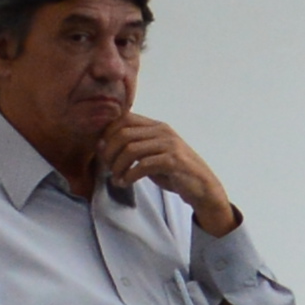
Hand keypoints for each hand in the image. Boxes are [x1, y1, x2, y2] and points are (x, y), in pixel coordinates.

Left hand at [100, 116, 241, 235]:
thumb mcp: (153, 154)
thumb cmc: (174, 171)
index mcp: (157, 126)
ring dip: (117, 166)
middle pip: (123, 134)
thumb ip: (134, 146)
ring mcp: (169, 145)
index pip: (124, 118)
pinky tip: (125, 182)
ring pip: (130, 149)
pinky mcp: (173, 161)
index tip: (102, 151)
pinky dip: (129, 176)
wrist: (201, 186)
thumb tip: (102, 145)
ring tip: (116, 177)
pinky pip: (142, 165)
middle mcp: (163, 131)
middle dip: (109, 152)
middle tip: (107, 167)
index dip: (107, 133)